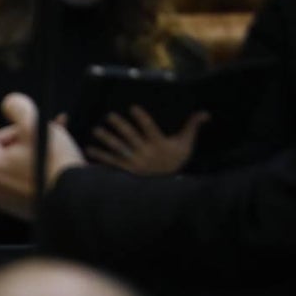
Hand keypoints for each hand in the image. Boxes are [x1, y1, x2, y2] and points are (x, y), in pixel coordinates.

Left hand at [0, 93, 83, 219]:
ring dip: (32, 144)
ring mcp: (4, 198)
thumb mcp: (34, 125)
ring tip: (56, 132)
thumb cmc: (53, 162)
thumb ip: (17, 108)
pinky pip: (22, 175)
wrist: (76, 201)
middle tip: (43, 125)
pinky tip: (56, 151)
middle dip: (19, 132)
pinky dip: (34, 162)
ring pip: (13, 159)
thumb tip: (9, 105)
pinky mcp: (20, 205)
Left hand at [87, 106, 208, 175]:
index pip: (150, 128)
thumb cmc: (176, 160)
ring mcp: (134, 162)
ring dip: (106, 139)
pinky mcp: (125, 171)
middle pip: (131, 137)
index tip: (133, 107)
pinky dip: (100, 157)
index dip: (142, 118)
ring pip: (119, 149)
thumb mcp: (186, 144)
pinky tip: (89, 150)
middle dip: (120, 126)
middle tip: (109, 115)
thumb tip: (205, 112)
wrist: (169, 188)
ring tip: (96, 130)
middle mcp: (145, 153)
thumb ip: (192, 127)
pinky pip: (111, 163)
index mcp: (159, 144)